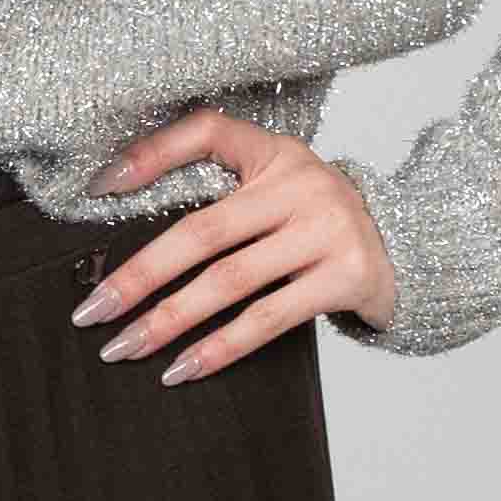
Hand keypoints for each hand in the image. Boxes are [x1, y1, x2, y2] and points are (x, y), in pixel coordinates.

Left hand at [73, 106, 397, 373]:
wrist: (408, 248)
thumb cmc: (318, 222)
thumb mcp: (277, 189)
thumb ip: (221, 197)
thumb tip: (127, 229)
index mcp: (275, 152)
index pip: (207, 132)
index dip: (150, 155)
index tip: (99, 188)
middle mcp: (302, 183)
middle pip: (202, 231)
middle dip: (140, 276)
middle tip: (93, 311)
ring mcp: (327, 230)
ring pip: (229, 282)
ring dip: (169, 320)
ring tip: (126, 347)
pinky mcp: (345, 276)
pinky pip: (267, 319)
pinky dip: (220, 348)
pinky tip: (184, 368)